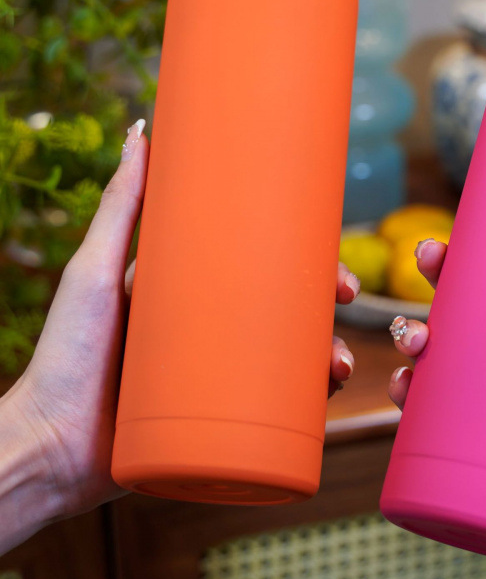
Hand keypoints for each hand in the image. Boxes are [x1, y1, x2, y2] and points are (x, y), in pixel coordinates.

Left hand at [0, 120, 358, 552]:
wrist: (47, 448)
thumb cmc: (65, 353)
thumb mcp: (97, 270)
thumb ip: (119, 205)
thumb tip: (141, 129)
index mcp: (189, 292)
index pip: (258, 265)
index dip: (300, 258)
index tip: (329, 250)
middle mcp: (208, 330)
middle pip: (282, 308)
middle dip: (324, 303)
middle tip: (346, 296)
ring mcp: (215, 375)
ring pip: (287, 358)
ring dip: (327, 355)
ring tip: (339, 364)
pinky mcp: (217, 420)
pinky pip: (274, 408)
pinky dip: (308, 401)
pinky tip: (328, 396)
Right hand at [388, 236, 485, 578]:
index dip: (470, 265)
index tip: (451, 239)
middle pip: (461, 324)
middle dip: (432, 289)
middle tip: (428, 265)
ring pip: (436, 369)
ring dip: (410, 342)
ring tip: (416, 341)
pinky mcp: (473, 463)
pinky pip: (429, 428)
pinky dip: (408, 404)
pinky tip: (403, 392)